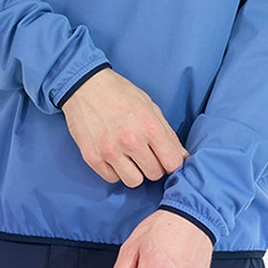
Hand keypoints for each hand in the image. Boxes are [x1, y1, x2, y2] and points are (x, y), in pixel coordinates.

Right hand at [61, 66, 187, 185]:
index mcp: (149, 126)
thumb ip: (168, 134)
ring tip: (129, 157)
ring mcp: (110, 151)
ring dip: (135, 172)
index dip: (171, 162)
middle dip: (153, 165)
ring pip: (134, 181)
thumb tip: (182, 157)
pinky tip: (114, 156)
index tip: (166, 159)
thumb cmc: (120, 94)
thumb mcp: (150, 107)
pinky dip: (115, 171)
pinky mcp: (93, 157)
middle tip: (145, 153)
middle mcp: (131, 141)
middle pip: (154, 174)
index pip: (172, 163)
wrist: (84, 86)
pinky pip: (113, 179)